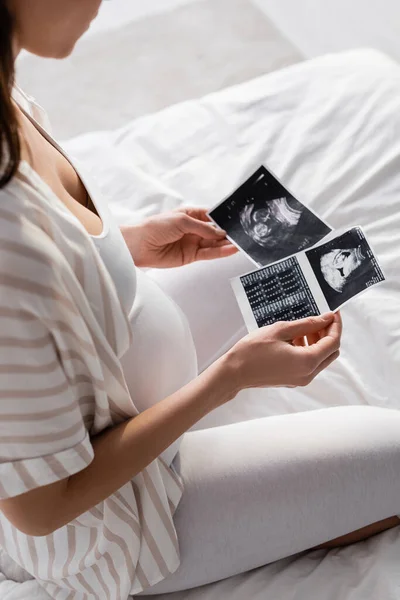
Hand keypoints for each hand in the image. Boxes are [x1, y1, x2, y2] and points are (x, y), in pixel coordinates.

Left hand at [120, 207, 237, 268]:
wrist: (139, 245)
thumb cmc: (156, 227)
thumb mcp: (182, 221)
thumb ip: (202, 227)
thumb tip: (220, 232)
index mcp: (190, 215)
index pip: (212, 216)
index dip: (223, 218)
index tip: (237, 220)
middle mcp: (193, 229)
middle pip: (215, 231)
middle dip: (228, 232)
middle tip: (243, 234)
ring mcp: (193, 243)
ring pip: (214, 243)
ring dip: (226, 243)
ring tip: (241, 243)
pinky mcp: (191, 256)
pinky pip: (209, 254)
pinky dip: (220, 252)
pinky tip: (230, 249)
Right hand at [226, 312, 341, 389]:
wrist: (235, 372)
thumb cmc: (253, 350)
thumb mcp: (281, 330)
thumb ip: (307, 324)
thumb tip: (326, 318)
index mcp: (307, 361)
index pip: (333, 342)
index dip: (335, 325)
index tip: (332, 312)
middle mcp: (308, 374)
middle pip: (331, 352)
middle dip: (328, 333)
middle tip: (319, 318)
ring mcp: (301, 379)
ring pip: (321, 358)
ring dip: (318, 341)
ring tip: (303, 328)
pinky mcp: (294, 380)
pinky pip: (309, 364)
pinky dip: (308, 350)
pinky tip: (295, 339)